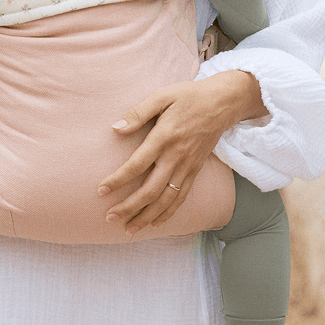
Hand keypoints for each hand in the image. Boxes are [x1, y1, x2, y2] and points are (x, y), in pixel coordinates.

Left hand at [97, 71, 266, 233]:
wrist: (223, 103)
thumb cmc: (188, 96)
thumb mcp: (161, 96)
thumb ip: (138, 112)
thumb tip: (116, 129)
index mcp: (164, 137)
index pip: (136, 165)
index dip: (118, 180)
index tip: (101, 190)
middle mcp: (176, 156)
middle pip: (150, 190)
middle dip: (129, 207)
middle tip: (110, 218)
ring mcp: (188, 166)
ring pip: (166, 199)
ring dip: (147, 216)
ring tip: (129, 229)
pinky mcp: (195, 170)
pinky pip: (181, 196)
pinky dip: (168, 212)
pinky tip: (155, 223)